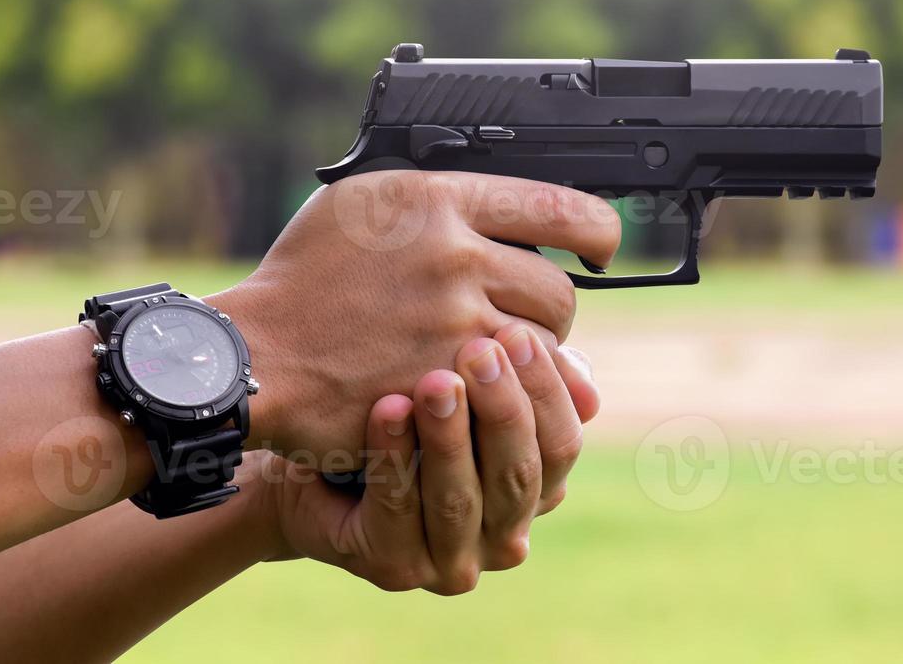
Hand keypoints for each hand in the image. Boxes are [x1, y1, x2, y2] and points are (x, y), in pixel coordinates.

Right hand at [210, 171, 612, 464]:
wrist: (254, 354)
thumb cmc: (306, 276)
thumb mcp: (368, 203)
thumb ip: (445, 201)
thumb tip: (521, 212)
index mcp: (438, 201)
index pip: (561, 207)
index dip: (597, 231)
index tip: (601, 245)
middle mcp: (453, 257)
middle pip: (559, 289)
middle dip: (551, 308)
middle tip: (523, 315)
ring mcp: (452, 324)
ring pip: (543, 346)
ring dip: (531, 357)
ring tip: (494, 355)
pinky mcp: (445, 384)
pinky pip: (509, 392)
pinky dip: (503, 394)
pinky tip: (478, 389)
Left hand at [251, 323, 593, 592]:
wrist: (317, 465)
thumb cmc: (408, 420)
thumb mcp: (472, 395)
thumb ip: (522, 384)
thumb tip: (584, 378)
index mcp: (538, 494)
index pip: (562, 446)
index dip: (544, 390)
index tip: (515, 332)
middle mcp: (506, 539)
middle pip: (518, 475)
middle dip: (500, 409)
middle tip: (479, 350)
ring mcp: (452, 563)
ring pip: (460, 498)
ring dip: (449, 437)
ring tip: (435, 381)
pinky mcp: (394, 569)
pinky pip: (397, 510)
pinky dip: (394, 457)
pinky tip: (387, 409)